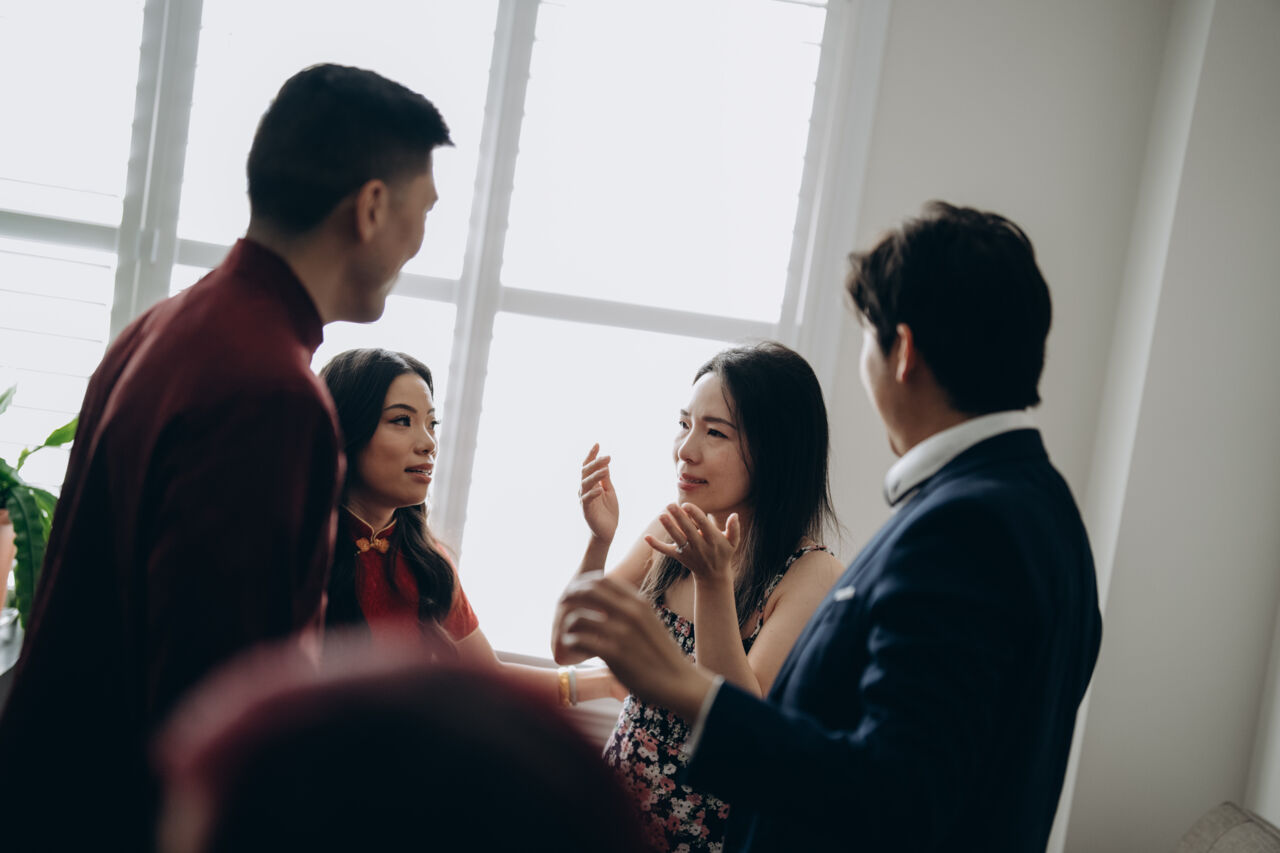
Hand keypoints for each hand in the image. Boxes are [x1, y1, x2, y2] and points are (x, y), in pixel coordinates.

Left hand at [557, 573, 713, 719]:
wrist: (678, 682)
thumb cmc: (662, 655)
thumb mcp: (650, 623)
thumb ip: (631, 611)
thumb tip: (609, 604)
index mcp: (639, 603)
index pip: (603, 580)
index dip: (584, 584)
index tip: (576, 594)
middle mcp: (630, 613)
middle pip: (588, 591)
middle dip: (570, 597)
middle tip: (562, 609)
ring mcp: (621, 633)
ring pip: (578, 617)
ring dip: (568, 626)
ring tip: (569, 634)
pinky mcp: (613, 654)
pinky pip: (579, 641)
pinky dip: (572, 643)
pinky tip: (575, 648)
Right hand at [579, 443, 618, 542]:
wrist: (607, 531)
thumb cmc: (608, 511)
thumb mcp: (609, 491)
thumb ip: (605, 479)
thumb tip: (605, 463)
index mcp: (590, 484)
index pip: (588, 467)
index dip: (591, 455)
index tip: (597, 444)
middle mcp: (584, 490)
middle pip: (585, 473)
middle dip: (595, 463)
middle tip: (608, 457)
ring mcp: (584, 500)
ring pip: (585, 484)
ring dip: (595, 476)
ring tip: (605, 470)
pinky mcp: (586, 511)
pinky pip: (587, 500)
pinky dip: (593, 493)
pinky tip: (600, 489)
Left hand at [645, 502, 740, 587]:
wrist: (713, 575)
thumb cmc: (723, 553)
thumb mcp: (733, 543)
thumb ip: (734, 529)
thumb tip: (734, 515)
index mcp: (713, 540)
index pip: (703, 525)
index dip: (695, 515)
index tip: (686, 505)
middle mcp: (700, 546)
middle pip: (688, 530)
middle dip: (679, 517)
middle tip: (670, 504)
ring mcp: (688, 552)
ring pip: (677, 539)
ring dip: (668, 528)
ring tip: (661, 515)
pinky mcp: (679, 556)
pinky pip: (666, 551)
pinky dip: (656, 545)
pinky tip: (647, 537)